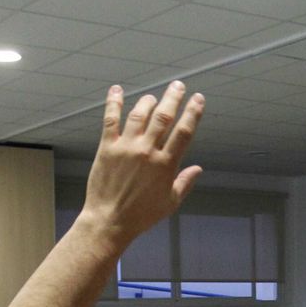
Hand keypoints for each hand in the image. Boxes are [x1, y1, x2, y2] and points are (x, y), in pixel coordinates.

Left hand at [80, 81, 204, 246]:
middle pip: (163, 116)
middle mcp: (147, 151)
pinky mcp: (107, 147)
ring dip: (148, 101)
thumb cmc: (141, 215)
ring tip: (153, 97)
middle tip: (178, 86)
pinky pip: (111, 119)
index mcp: (165, 165)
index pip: (184, 132)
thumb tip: (198, 169)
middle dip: (172, 98)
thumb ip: (184, 183)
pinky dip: (114, 103)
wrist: (110, 220)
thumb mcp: (170, 202)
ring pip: (139, 114)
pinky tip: (117, 91)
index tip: (198, 99)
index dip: (193, 113)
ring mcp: (126, 147)